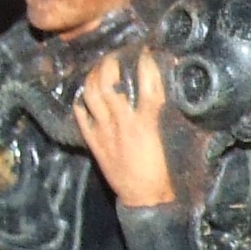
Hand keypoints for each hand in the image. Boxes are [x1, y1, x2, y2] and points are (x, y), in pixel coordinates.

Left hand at [73, 41, 177, 208]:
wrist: (145, 198)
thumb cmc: (163, 171)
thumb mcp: (169, 138)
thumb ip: (161, 112)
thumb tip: (159, 91)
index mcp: (148, 121)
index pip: (147, 79)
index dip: (146, 60)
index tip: (147, 50)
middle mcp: (123, 122)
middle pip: (108, 80)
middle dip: (110, 61)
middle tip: (116, 54)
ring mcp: (105, 131)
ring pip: (91, 92)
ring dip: (94, 75)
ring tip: (99, 68)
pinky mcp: (94, 141)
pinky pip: (80, 114)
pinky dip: (82, 100)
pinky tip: (86, 94)